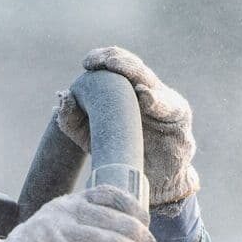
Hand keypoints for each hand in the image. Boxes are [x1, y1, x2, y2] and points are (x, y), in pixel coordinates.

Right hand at [0, 185, 154, 241]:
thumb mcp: (69, 235)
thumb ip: (97, 239)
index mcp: (70, 202)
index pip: (106, 194)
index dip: (130, 206)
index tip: (145, 221)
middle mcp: (63, 211)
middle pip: (108, 217)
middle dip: (134, 232)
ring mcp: (54, 231)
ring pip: (97, 237)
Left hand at [57, 47, 199, 205]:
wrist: (152, 182)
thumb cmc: (122, 154)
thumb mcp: (91, 139)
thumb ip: (73, 121)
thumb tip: (61, 97)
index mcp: (129, 92)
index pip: (118, 67)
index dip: (104, 59)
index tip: (87, 62)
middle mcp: (149, 91)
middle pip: (135, 68)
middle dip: (118, 61)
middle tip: (101, 61)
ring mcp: (167, 103)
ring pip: (151, 82)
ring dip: (134, 74)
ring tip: (117, 67)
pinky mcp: (180, 120)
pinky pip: (168, 107)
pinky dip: (155, 101)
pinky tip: (144, 95)